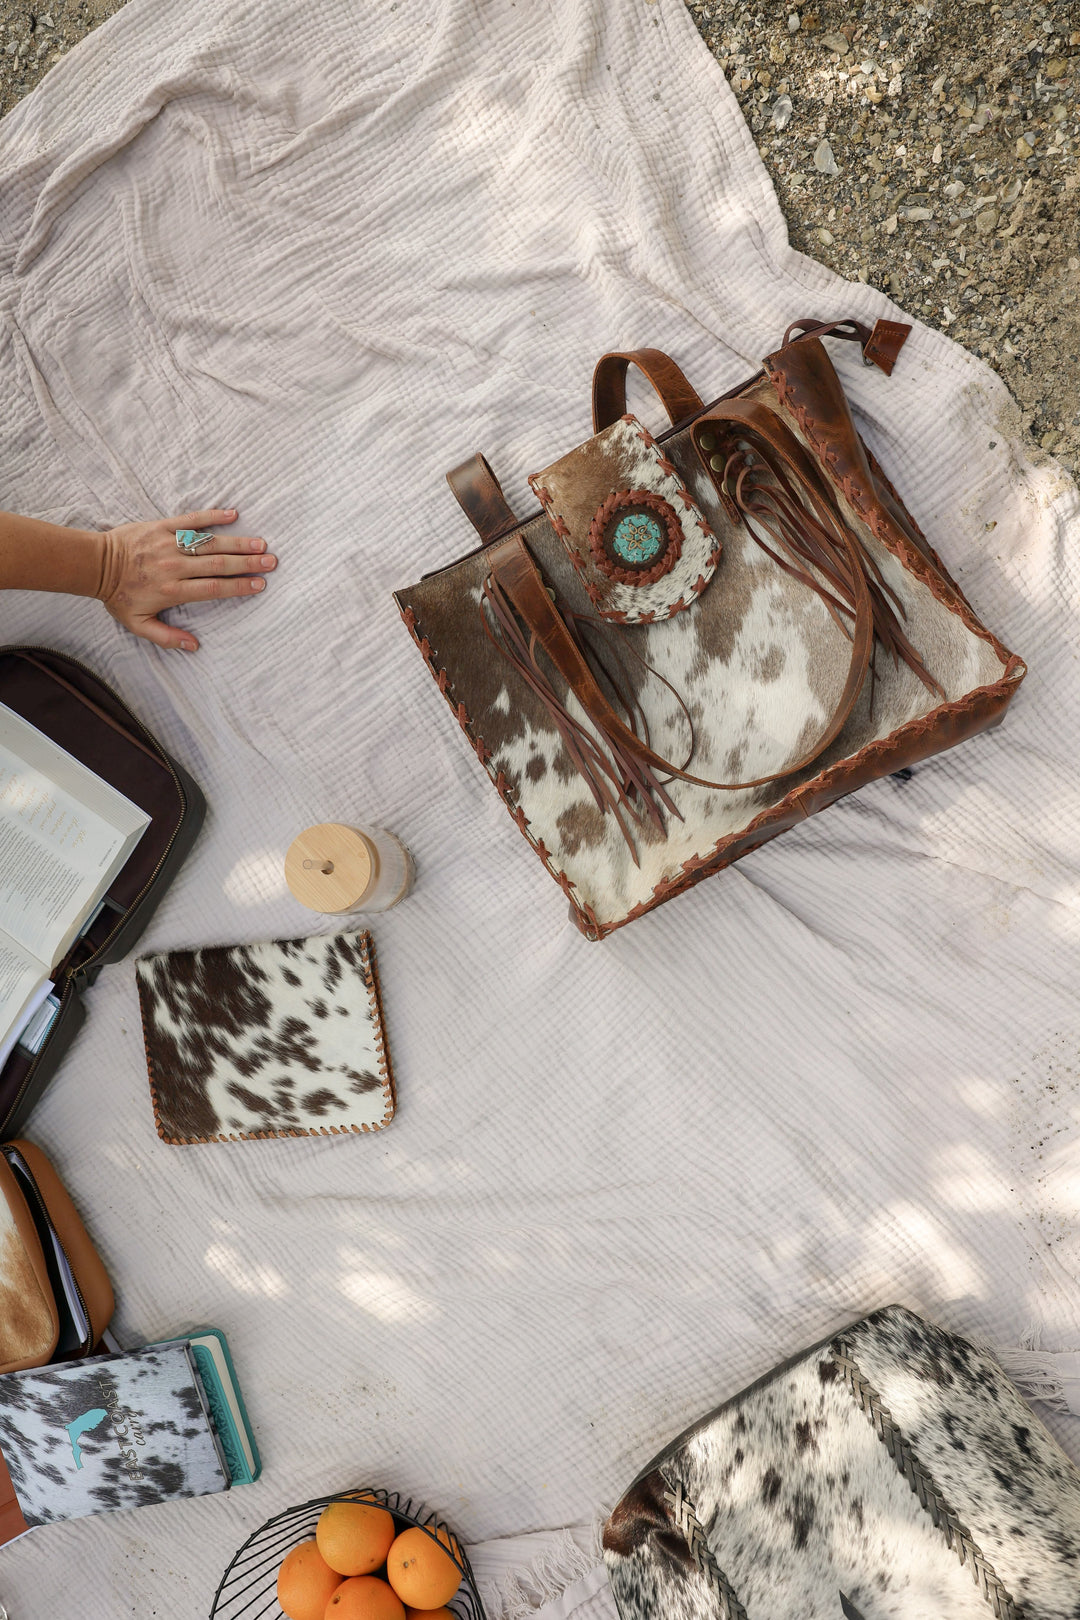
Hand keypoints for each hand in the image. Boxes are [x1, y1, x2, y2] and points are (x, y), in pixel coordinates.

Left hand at [96, 507, 276, 651]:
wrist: (94, 564)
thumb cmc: (117, 596)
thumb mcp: (138, 624)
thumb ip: (166, 637)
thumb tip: (194, 646)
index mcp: (172, 590)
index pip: (213, 588)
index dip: (238, 586)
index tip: (259, 584)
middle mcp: (174, 566)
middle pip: (218, 564)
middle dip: (247, 563)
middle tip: (271, 562)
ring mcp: (168, 543)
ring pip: (209, 543)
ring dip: (237, 543)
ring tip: (261, 544)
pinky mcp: (162, 526)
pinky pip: (191, 520)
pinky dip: (212, 516)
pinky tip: (233, 514)